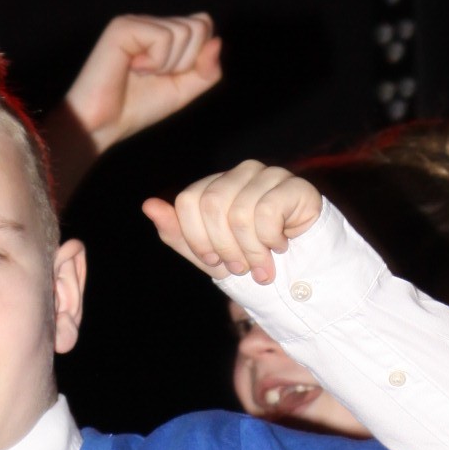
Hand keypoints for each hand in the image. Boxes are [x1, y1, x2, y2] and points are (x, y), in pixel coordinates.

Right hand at [61, 13, 220, 155]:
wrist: (103, 124)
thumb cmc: (137, 107)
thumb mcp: (183, 90)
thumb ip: (206, 70)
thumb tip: (217, 41)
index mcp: (163, 33)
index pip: (204, 26)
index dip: (199, 57)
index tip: (172, 76)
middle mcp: (150, 22)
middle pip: (200, 26)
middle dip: (186, 62)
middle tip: (156, 76)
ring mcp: (136, 22)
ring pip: (185, 31)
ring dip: (169, 64)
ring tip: (142, 73)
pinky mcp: (123, 27)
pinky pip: (164, 37)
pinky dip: (156, 62)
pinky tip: (133, 68)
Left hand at [144, 161, 322, 286]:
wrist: (300, 276)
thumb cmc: (251, 261)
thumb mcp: (208, 255)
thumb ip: (177, 233)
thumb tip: (149, 205)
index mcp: (216, 185)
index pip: (188, 200)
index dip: (196, 237)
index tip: (213, 262)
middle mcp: (242, 173)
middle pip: (212, 204)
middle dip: (224, 247)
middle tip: (240, 268)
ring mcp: (270, 175)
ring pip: (240, 213)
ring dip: (251, 251)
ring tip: (262, 266)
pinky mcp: (296, 186)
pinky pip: (269, 212)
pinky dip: (271, 240)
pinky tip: (282, 246)